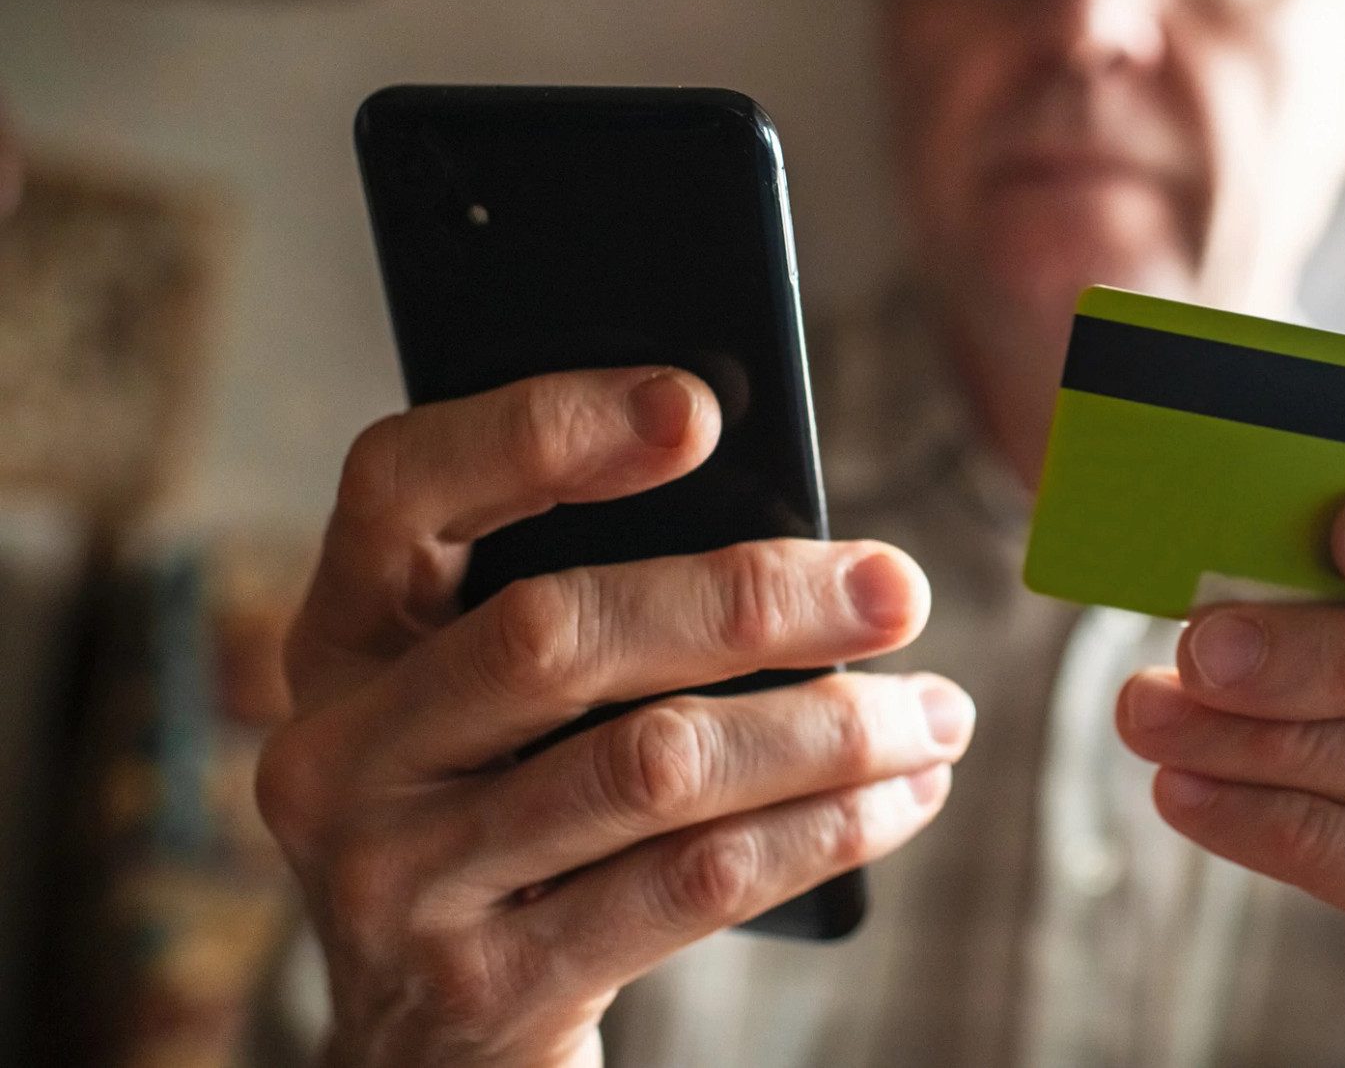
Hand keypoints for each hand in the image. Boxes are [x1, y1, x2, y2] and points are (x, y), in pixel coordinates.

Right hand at [257, 369, 974, 1067]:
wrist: (434, 1052)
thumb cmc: (510, 816)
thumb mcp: (495, 705)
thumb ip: (588, 607)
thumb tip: (806, 542)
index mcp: (342, 636)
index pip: (403, 484)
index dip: (542, 430)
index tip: (696, 408)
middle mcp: (341, 752)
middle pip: (555, 631)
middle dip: (751, 600)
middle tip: (899, 589)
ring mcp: (397, 881)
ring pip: (649, 765)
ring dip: (825, 730)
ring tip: (936, 712)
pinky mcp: (485, 988)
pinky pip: (691, 883)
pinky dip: (821, 829)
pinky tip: (901, 799)